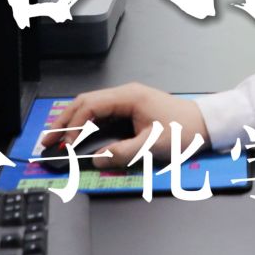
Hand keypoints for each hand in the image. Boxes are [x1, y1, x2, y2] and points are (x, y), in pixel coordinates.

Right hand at [44, 85, 207, 168]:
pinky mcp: (131, 110)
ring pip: (91, 107)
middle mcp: (126, 95)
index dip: (74, 126)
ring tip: (57, 139)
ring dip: (73, 122)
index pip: (90, 106)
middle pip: (85, 103)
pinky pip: (101, 114)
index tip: (66, 145)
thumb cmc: (186, 130)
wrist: (207, 125)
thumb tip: (98, 159)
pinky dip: (86, 125)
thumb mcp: (154, 146)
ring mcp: (127, 101)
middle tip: (47, 140)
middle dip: (64, 122)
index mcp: (129, 97)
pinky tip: (78, 136)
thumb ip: (124, 152)